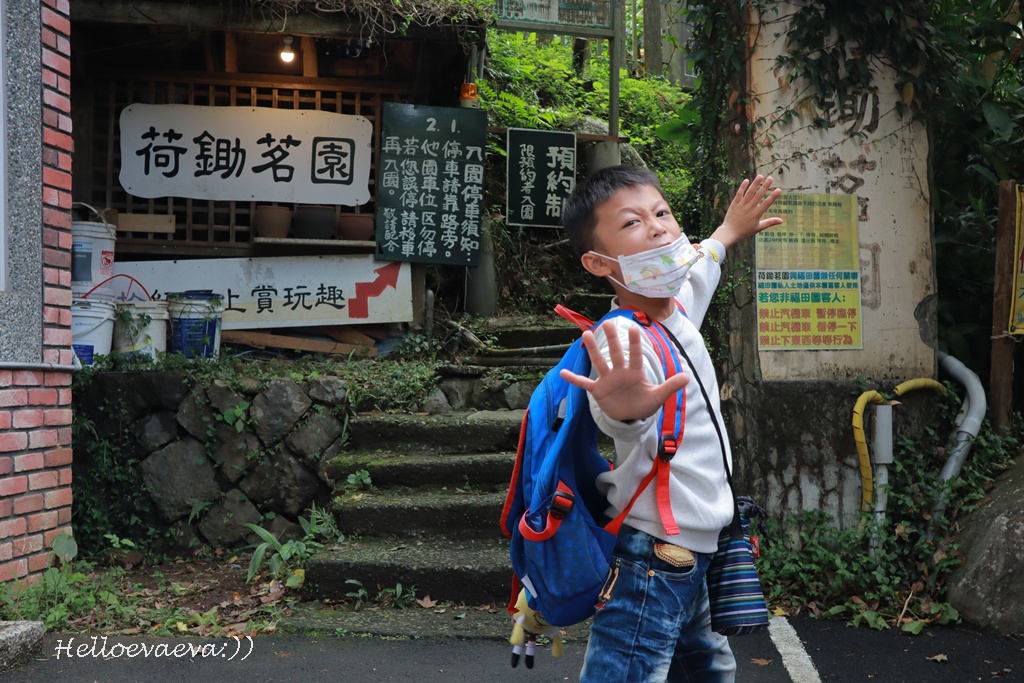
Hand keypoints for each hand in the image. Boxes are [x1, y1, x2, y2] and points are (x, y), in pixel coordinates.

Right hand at [559, 320, 688, 422]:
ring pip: (599, 363)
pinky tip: (563, 373)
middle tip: (607, 322)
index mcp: (635, 372)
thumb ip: (670, 386)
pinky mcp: (598, 391)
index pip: (635, 355)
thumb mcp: (658, 396)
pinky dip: (575, 380)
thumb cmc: (643, 403)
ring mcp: (608, 380)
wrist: (630, 416)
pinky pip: (584, 384)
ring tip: (586, 335)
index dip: (634, 343)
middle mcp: (620, 372)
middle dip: (612, 340)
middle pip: (615, 354)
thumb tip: (687, 377)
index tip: (634, 328)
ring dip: (593, 350)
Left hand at [710, 175, 783, 248]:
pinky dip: (743, 187)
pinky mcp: (734, 204)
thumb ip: (770, 222)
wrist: (729, 233)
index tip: (779, 189)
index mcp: (756, 214)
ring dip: (755, 183)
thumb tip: (781, 220)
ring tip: (760, 176)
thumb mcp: (759, 227)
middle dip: (765, 186)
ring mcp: (742, 205)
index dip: (773, 196)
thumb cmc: (745, 231)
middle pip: (759, 195)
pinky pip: (739, 194)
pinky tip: (746, 180)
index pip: (767, 203)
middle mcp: (750, 208)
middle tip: (771, 178)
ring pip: (749, 192)